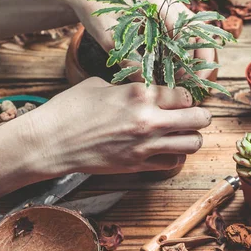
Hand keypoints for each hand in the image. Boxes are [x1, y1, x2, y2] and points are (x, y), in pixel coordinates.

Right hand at [23, 77, 210, 176]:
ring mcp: (144, 145)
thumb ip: (128, 87)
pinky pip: (173, 163)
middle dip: (200, 116)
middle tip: (193, 116)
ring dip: (191, 138)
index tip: (180, 99)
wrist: (49, 143)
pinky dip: (174, 156)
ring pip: (192, 144)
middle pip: (199, 119)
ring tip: (181, 134)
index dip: (186, 96)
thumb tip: (142, 89)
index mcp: (139, 93)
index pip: (186, 94)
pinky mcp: (137, 165)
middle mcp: (148, 120)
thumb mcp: (100, 85)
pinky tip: (164, 149)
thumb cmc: (70, 109)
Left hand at [65, 0, 215, 80]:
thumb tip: (147, 86)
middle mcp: (171, 4)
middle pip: (200, 33)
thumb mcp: (108, 37)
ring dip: (198, 62)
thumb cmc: (97, 13)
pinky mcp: (170, 23)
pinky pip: (189, 41)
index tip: (179, 79)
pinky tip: (183, 78)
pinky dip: (190, 59)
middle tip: (195, 86)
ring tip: (191, 85)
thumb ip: (127, 60)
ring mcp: (173, 12)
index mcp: (157, 1)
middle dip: (201, 61)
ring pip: (198, 38)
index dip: (185, 56)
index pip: (184, 30)